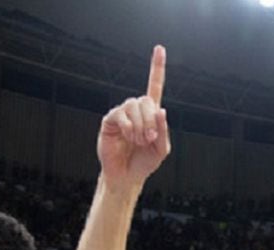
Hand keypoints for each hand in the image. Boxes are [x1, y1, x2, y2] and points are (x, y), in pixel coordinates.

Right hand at [98, 45, 169, 189]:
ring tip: (139, 141)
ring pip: (133, 106)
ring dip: (140, 126)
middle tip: (149, 138)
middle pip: (145, 100)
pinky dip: (128, 127)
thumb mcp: (161, 150)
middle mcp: (135, 110)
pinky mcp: (109, 121)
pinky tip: (129, 137)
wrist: (126, 176)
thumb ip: (163, 130)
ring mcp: (122, 114)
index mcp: (150, 114)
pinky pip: (120, 115)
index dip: (157, 67)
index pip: (154, 86)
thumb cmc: (144, 163)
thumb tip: (161, 109)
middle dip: (151, 120)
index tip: (159, 48)